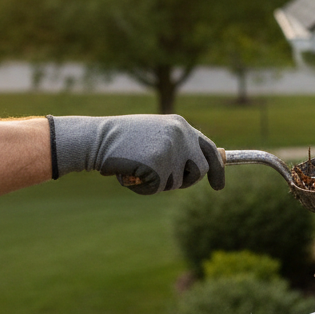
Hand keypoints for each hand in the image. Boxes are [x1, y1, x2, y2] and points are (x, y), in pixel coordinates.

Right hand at [48, 114, 223, 194]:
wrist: (96, 138)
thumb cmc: (121, 139)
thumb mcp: (154, 133)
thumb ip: (176, 144)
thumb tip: (196, 166)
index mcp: (181, 125)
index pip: (209, 148)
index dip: (217, 169)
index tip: (218, 185)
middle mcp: (181, 135)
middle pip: (200, 170)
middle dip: (186, 181)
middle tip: (165, 180)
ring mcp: (171, 149)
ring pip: (177, 183)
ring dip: (159, 183)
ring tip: (138, 169)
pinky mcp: (159, 165)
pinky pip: (158, 188)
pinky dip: (144, 188)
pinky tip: (130, 174)